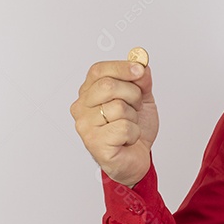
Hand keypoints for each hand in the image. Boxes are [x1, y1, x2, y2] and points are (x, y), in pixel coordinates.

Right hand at [70, 59, 157, 186]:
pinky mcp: (94, 143)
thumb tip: (140, 65)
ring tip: (129, 126)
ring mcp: (85, 126)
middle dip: (132, 95)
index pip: (99, 70)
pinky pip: (123, 128)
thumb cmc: (133, 129)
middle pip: (108, 86)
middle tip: (135, 107)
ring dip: (134, 117)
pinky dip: (133, 133)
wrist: (136, 159)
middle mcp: (81, 107)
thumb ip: (141, 80)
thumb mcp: (142, 99)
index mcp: (89, 92)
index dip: (122, 67)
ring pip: (118, 107)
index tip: (139, 70)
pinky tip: (127, 139)